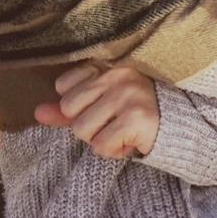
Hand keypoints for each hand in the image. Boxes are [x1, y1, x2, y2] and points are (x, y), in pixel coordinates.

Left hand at [33, 59, 159, 159]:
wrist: (178, 126)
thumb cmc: (135, 112)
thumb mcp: (101, 103)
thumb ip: (69, 107)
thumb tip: (38, 112)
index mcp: (107, 66)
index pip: (64, 85)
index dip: (76, 104)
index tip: (99, 105)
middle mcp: (117, 76)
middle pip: (69, 109)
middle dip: (85, 124)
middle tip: (110, 122)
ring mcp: (128, 96)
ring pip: (82, 129)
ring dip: (99, 140)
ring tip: (120, 132)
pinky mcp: (136, 118)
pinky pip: (101, 145)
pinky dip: (113, 151)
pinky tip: (129, 142)